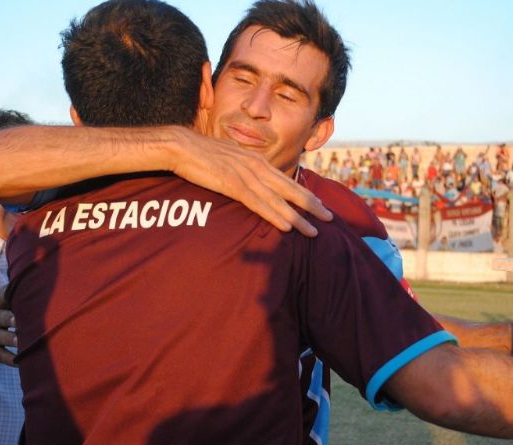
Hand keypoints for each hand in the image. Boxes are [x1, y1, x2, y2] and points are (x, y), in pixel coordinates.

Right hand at [0, 286, 16, 365]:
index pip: (0, 296)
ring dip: (10, 339)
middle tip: (19, 320)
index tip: (20, 290)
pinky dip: (9, 360)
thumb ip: (8, 295)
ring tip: (21, 341)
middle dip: (8, 318)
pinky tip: (20, 363)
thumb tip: (34, 283)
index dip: (8, 293)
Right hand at [170, 129, 332, 236]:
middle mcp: (256, 166)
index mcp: (257, 160)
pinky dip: (273, 215)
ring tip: (313, 231)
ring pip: (278, 200)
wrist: (181, 146)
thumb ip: (243, 170)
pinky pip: (257, 203)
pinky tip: (286, 226)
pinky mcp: (232, 185)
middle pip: (291, 189)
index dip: (305, 194)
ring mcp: (245, 175)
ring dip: (298, 218)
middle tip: (330, 219)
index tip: (320, 205)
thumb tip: (251, 184)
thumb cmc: (202, 154)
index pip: (287, 180)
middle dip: (312, 206)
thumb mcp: (229, 160)